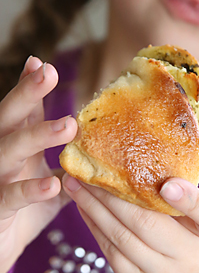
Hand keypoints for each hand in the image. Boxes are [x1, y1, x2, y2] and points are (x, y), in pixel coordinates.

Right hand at [0, 56, 75, 272]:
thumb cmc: (24, 210)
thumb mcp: (49, 180)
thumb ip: (73, 162)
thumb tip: (114, 147)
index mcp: (15, 145)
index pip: (22, 111)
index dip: (28, 86)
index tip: (41, 62)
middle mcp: (1, 156)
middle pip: (8, 119)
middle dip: (26, 94)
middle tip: (48, 72)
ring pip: (7, 151)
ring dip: (36, 136)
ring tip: (68, 125)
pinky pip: (10, 196)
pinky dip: (31, 189)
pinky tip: (53, 183)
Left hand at [62, 173, 198, 272]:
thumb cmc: (192, 247)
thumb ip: (186, 199)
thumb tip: (150, 157)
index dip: (190, 199)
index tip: (168, 185)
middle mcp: (191, 258)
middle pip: (149, 222)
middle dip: (115, 193)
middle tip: (94, 168)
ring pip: (122, 235)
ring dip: (95, 207)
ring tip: (78, 183)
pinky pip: (109, 250)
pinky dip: (94, 225)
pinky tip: (84, 207)